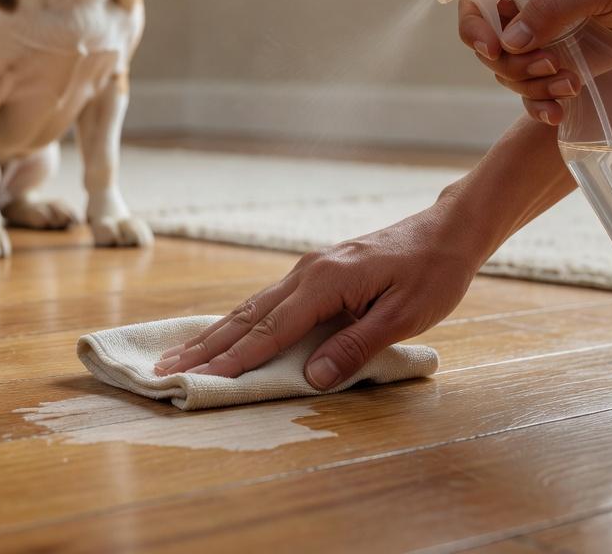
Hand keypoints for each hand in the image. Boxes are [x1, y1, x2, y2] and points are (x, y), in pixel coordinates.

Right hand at [152, 199, 480, 389]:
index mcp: (324, 283)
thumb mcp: (403, 317)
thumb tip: (312, 379)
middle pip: (245, 316)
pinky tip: (225, 333)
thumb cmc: (432, 274)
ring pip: (251, 307)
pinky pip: (267, 301)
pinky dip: (239, 321)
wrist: (447, 231)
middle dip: (204, 347)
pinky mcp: (316, 273)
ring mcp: (308, 270)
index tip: (197, 381)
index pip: (269, 330)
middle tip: (164, 369)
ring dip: (214, 333)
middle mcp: (306, 273)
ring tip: (180, 354)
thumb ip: (355, 347)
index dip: (233, 360)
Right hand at [459, 0, 611, 124]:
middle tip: (548, 66)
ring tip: (569, 85)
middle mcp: (539, 10)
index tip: (493, 49)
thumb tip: (509, 42)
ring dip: (532, 88)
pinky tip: (558, 113)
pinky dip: (542, 105)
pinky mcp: (577, 67)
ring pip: (516, 75)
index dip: (476, 27)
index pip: (483, 1)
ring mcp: (557, 41)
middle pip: (495, 47)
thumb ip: (553, 7)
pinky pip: (541, 93)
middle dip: (514, 65)